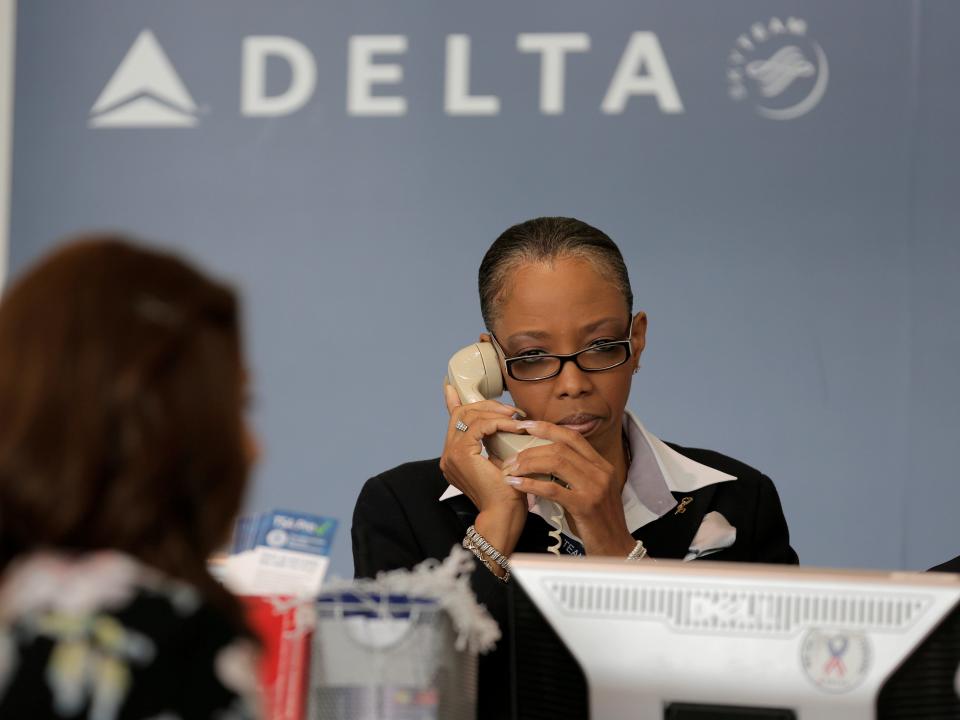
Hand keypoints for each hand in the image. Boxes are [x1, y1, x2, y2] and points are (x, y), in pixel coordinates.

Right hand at [440, 384, 527, 557]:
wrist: (504, 514)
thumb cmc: (508, 493)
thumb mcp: (501, 460)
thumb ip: (496, 442)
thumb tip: (507, 423)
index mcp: (455, 456)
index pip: (453, 420)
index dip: (452, 402)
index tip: (451, 388)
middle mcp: (448, 454)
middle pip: (462, 413)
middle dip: (487, 406)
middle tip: (511, 410)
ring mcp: (451, 454)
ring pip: (468, 415)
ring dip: (495, 412)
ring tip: (516, 417)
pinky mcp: (461, 454)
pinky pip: (479, 426)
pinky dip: (498, 422)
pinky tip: (514, 425)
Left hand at [501, 421, 636, 556]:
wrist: (615, 548)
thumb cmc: (597, 521)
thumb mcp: (590, 491)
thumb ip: (573, 475)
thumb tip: (542, 462)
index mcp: (601, 465)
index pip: (572, 437)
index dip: (547, 428)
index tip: (525, 425)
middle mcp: (600, 472)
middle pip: (560, 447)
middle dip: (531, 449)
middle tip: (511, 458)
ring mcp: (595, 488)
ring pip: (556, 462)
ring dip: (528, 464)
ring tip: (511, 470)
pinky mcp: (585, 506)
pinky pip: (552, 489)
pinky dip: (531, 484)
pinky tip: (517, 484)